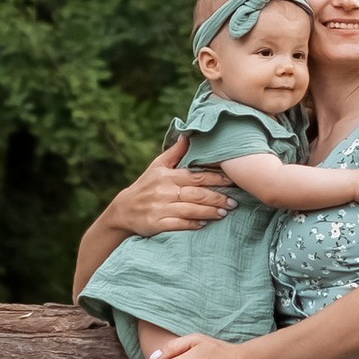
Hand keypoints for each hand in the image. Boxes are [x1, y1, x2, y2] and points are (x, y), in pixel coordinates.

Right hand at [110, 140, 233, 235]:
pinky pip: (179, 224)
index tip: (233, 180)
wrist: (123, 210)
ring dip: (210, 212)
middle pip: (197, 194)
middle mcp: (164, 191)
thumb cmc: (145, 186)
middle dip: (218, 198)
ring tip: (225, 212)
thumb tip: (188, 134)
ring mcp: (160, 208)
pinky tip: (205, 224)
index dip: (216, 178)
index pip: (196, 176)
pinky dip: (193, 224)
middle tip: (234, 202)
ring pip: (191, 209)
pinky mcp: (156, 223)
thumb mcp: (157, 166)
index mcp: (167, 176)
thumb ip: (175, 152)